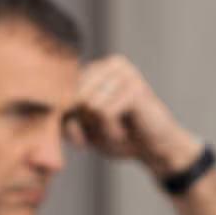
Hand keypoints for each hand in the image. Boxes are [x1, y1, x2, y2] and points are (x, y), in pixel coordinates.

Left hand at [64, 54, 202, 177]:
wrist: (156, 150)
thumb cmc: (119, 137)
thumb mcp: (83, 131)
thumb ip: (66, 120)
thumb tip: (59, 110)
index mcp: (94, 69)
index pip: (62, 94)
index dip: (73, 120)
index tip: (94, 127)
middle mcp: (109, 64)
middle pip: (74, 99)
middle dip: (87, 124)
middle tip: (111, 128)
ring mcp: (125, 72)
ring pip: (87, 106)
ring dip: (100, 129)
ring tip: (120, 128)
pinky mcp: (135, 87)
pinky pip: (104, 113)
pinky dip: (111, 131)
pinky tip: (127, 130)